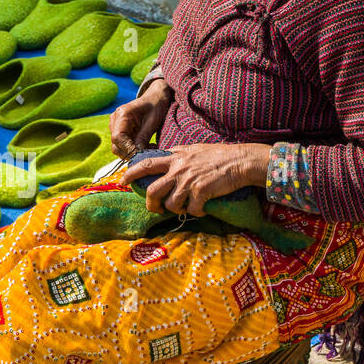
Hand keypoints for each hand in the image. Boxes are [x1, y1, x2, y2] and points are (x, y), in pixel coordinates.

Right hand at [110, 78, 171, 158]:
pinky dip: (133, 149)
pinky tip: (145, 145)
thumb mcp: (152, 122)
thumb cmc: (156, 105)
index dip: (128, 149)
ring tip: (149, 148)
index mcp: (122, 114)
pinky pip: (122, 144)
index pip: (118, 137)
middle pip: (115, 145)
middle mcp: (115, 119)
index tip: (142, 154)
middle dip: (131, 153)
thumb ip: (143, 137)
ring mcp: (115, 125)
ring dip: (133, 152)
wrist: (156, 96)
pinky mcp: (120, 130)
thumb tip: (137, 154)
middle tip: (149, 153)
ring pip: (118, 147)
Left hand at [120, 142, 271, 215]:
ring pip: (171, 204)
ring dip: (177, 209)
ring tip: (187, 206)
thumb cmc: (219, 156)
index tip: (123, 180)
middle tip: (155, 209)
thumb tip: (165, 160)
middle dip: (151, 204)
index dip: (131, 173)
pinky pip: (191, 210)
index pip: (146, 164)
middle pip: (152, 191)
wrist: (241, 160)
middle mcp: (178, 169)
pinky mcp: (201, 192)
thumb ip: (178, 157)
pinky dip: (196, 212)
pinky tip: (203, 207)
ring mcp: (188, 181)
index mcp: (175, 157)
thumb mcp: (194, 150)